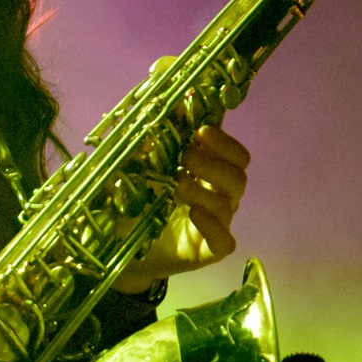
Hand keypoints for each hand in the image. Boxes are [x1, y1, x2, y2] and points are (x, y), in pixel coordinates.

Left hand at [115, 122, 250, 287]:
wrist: (123, 250)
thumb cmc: (136, 205)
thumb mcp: (136, 172)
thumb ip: (150, 146)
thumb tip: (164, 109)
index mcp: (207, 173)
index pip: (233, 153)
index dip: (223, 141)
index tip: (201, 131)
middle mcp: (217, 196)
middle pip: (238, 175)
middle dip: (215, 162)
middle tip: (186, 156)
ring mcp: (215, 225)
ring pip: (229, 205)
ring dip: (205, 190)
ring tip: (178, 185)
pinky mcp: (207, 252)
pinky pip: (223, 241)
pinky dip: (213, 226)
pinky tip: (194, 214)